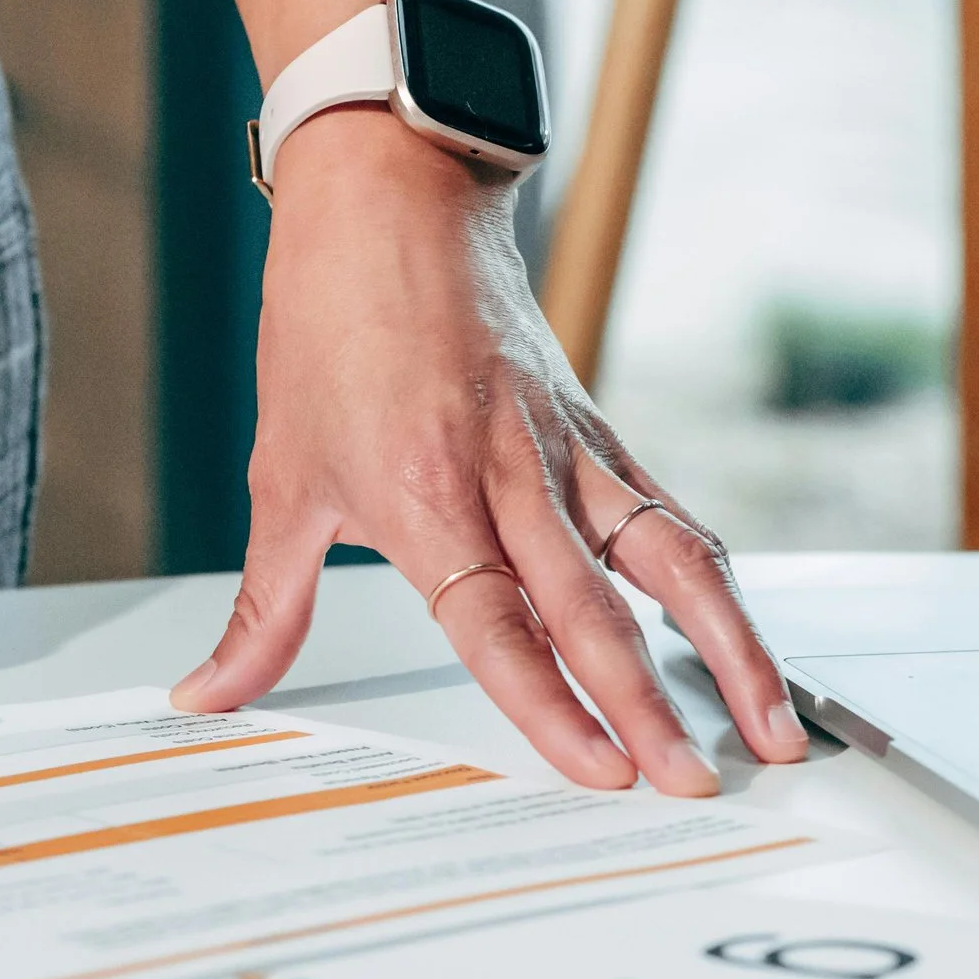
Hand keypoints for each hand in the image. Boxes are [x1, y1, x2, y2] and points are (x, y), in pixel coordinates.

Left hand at [170, 111, 807, 794]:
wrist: (391, 196)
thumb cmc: (330, 324)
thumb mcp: (281, 475)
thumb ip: (265, 608)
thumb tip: (208, 694)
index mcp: (421, 491)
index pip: (495, 622)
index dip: (550, 701)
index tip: (600, 769)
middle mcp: (508, 474)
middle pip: (594, 608)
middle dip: (649, 705)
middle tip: (693, 782)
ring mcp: (568, 452)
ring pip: (669, 562)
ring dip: (728, 649)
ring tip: (771, 725)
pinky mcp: (603, 435)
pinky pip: (674, 518)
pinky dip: (717, 586)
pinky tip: (750, 644)